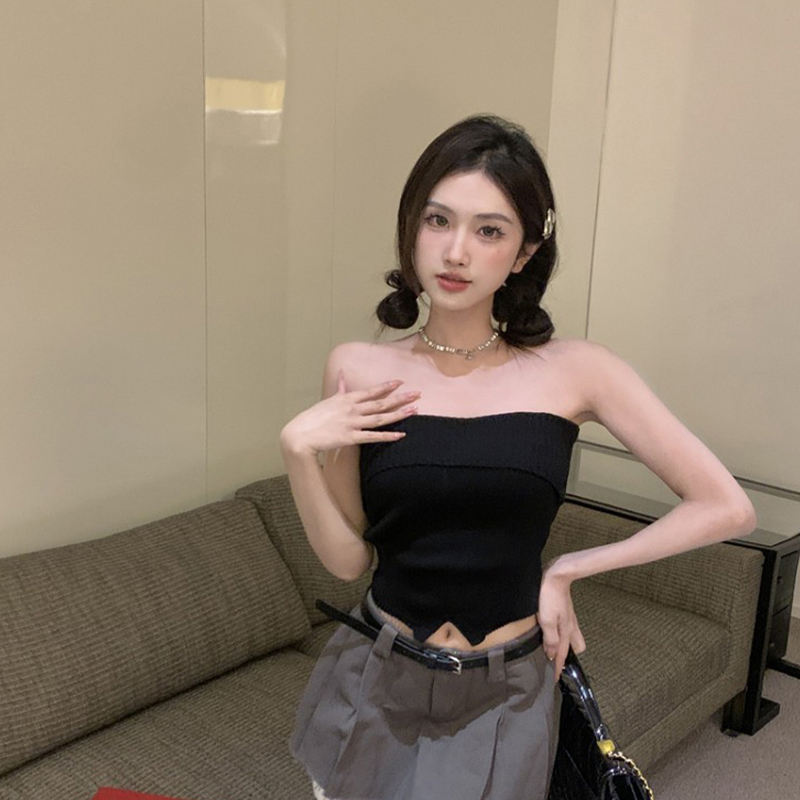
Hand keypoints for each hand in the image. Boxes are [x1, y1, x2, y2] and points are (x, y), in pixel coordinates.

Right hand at [280, 373, 420, 457]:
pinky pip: (373, 437)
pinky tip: (401, 435)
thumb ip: (339, 388)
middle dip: (400, 398)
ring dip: (399, 414)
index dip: (386, 386)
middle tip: (417, 393)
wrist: (300, 434)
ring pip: (380, 418)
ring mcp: (352, 423)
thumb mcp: (327, 400)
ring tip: (415, 410)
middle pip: (380, 402)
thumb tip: (341, 374)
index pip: (370, 391)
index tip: (401, 381)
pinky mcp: (350, 437)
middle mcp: (352, 409)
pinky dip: (388, 436)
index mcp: (346, 399)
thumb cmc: (313, 418)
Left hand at [537, 558, 585, 679]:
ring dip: (563, 644)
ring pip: (570, 636)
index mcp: (566, 632)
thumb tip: (552, 655)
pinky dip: (559, 633)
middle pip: (574, 646)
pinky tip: (550, 629)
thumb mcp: (547, 620)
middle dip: (566, 655)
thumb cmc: (550, 597)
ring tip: (550, 648)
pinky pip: (564, 626)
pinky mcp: (564, 610)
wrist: (556, 575)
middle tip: (554, 662)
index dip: (557, 668)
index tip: (554, 680)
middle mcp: (569, 626)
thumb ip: (551, 639)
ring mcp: (568, 617)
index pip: (562, 655)